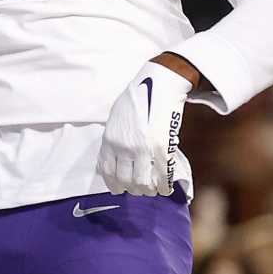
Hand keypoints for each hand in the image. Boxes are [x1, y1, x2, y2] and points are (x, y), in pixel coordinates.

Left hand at [98, 61, 192, 196]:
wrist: (158, 84)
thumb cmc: (138, 98)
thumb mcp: (117, 118)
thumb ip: (115, 138)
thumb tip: (115, 156)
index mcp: (109, 139)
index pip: (106, 171)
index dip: (113, 184)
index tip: (118, 189)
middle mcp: (123, 147)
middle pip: (125, 180)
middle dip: (133, 189)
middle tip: (141, 190)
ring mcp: (142, 148)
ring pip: (142, 182)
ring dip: (149, 190)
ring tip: (154, 190)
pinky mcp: (161, 147)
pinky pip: (162, 174)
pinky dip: (164, 185)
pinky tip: (166, 188)